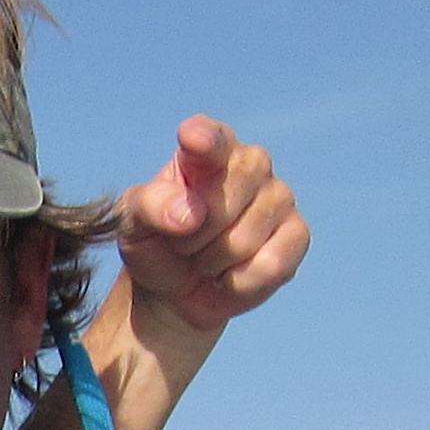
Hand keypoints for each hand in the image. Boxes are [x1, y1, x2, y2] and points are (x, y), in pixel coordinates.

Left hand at [111, 119, 308, 333]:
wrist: (176, 292)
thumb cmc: (155, 244)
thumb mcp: (133, 224)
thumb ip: (151, 206)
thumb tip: (190, 214)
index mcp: (207, 149)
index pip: (210, 137)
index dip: (205, 140)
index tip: (193, 142)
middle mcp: (250, 164)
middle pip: (230, 190)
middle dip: (197, 231)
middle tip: (184, 242)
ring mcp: (278, 197)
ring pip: (243, 238)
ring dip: (213, 262)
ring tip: (205, 260)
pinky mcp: (296, 235)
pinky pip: (270, 265)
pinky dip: (239, 283)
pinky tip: (229, 278)